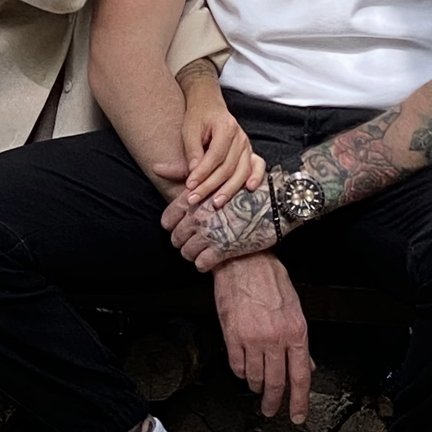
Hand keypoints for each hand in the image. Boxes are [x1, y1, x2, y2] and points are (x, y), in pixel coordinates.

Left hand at [161, 181, 276, 269]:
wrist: (276, 205)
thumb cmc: (244, 189)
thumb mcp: (214, 178)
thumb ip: (184, 174)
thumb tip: (155, 168)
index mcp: (194, 199)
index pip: (168, 219)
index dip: (172, 225)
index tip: (179, 227)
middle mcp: (199, 217)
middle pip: (176, 238)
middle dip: (182, 242)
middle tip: (190, 242)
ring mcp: (210, 234)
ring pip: (186, 252)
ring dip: (192, 254)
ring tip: (200, 251)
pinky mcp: (222, 250)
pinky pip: (201, 264)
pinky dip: (203, 264)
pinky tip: (210, 260)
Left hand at [163, 67, 264, 206]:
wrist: (209, 105)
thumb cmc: (198, 117)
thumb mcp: (189, 130)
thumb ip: (192, 151)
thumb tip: (193, 174)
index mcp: (226, 128)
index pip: (215, 156)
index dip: (202, 172)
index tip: (189, 185)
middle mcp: (240, 137)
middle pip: (228, 167)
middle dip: (211, 186)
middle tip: (195, 198)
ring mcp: (247, 145)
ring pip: (241, 171)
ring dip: (229, 189)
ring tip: (216, 202)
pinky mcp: (250, 152)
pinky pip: (258, 166)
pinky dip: (256, 178)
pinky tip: (250, 188)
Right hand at [214, 253, 312, 422]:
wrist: (243, 262)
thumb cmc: (270, 280)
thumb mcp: (295, 309)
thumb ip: (299, 341)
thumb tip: (307, 365)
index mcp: (296, 332)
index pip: (301, 376)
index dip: (299, 401)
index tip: (297, 415)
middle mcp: (275, 338)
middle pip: (276, 382)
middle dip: (274, 402)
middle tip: (271, 410)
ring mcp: (252, 338)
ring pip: (254, 377)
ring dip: (256, 386)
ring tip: (257, 386)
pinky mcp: (232, 335)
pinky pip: (236, 365)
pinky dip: (240, 372)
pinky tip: (243, 370)